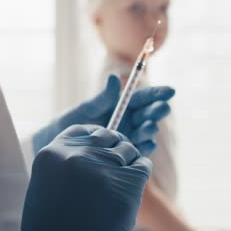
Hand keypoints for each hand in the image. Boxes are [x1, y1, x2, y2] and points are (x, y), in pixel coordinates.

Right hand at [20, 125, 152, 230]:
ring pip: (128, 149)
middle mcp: (76, 155)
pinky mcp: (126, 183)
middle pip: (107, 136)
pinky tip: (133, 186)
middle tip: (118, 163)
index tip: (104, 141)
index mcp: (52, 154)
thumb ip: (65, 163)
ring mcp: (102, 168)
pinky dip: (141, 172)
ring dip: (129, 161)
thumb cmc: (54, 228)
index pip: (82, 130)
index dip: (97, 135)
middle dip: (115, 147)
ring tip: (123, 180)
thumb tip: (93, 146)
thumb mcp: (46, 187)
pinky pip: (142, 165)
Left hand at [32, 75, 174, 155]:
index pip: (144, 96)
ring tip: (149, 126)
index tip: (170, 91)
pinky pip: (139, 149)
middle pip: (149, 113)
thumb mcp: (86, 108)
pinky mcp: (126, 152)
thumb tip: (113, 77)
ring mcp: (129, 135)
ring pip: (146, 131)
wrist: (60, 144)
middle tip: (162, 108)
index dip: (157, 93)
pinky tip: (147, 144)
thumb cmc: (72, 121)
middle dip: (157, 110)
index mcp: (122, 104)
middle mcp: (129, 119)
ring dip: (150, 129)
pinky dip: (144, 147)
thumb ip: (102, 97)